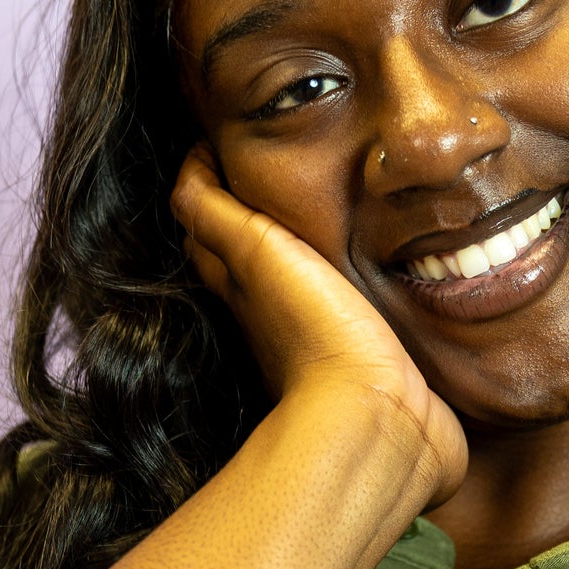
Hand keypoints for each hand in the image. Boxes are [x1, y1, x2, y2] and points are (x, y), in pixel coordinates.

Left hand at [172, 145, 466, 507]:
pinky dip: (358, 279)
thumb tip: (187, 166)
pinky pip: (355, 308)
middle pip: (251, 258)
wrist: (380, 422)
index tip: (223, 146)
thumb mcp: (255, 254)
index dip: (209, 188)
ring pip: (303, 282)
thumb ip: (216, 213)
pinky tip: (381, 260)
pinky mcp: (374, 360)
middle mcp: (274, 316)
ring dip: (311, 247)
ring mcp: (325, 340)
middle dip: (256, 213)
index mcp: (244, 288)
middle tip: (277, 167)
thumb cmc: (317, 335)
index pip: (208, 233)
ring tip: (334, 202)